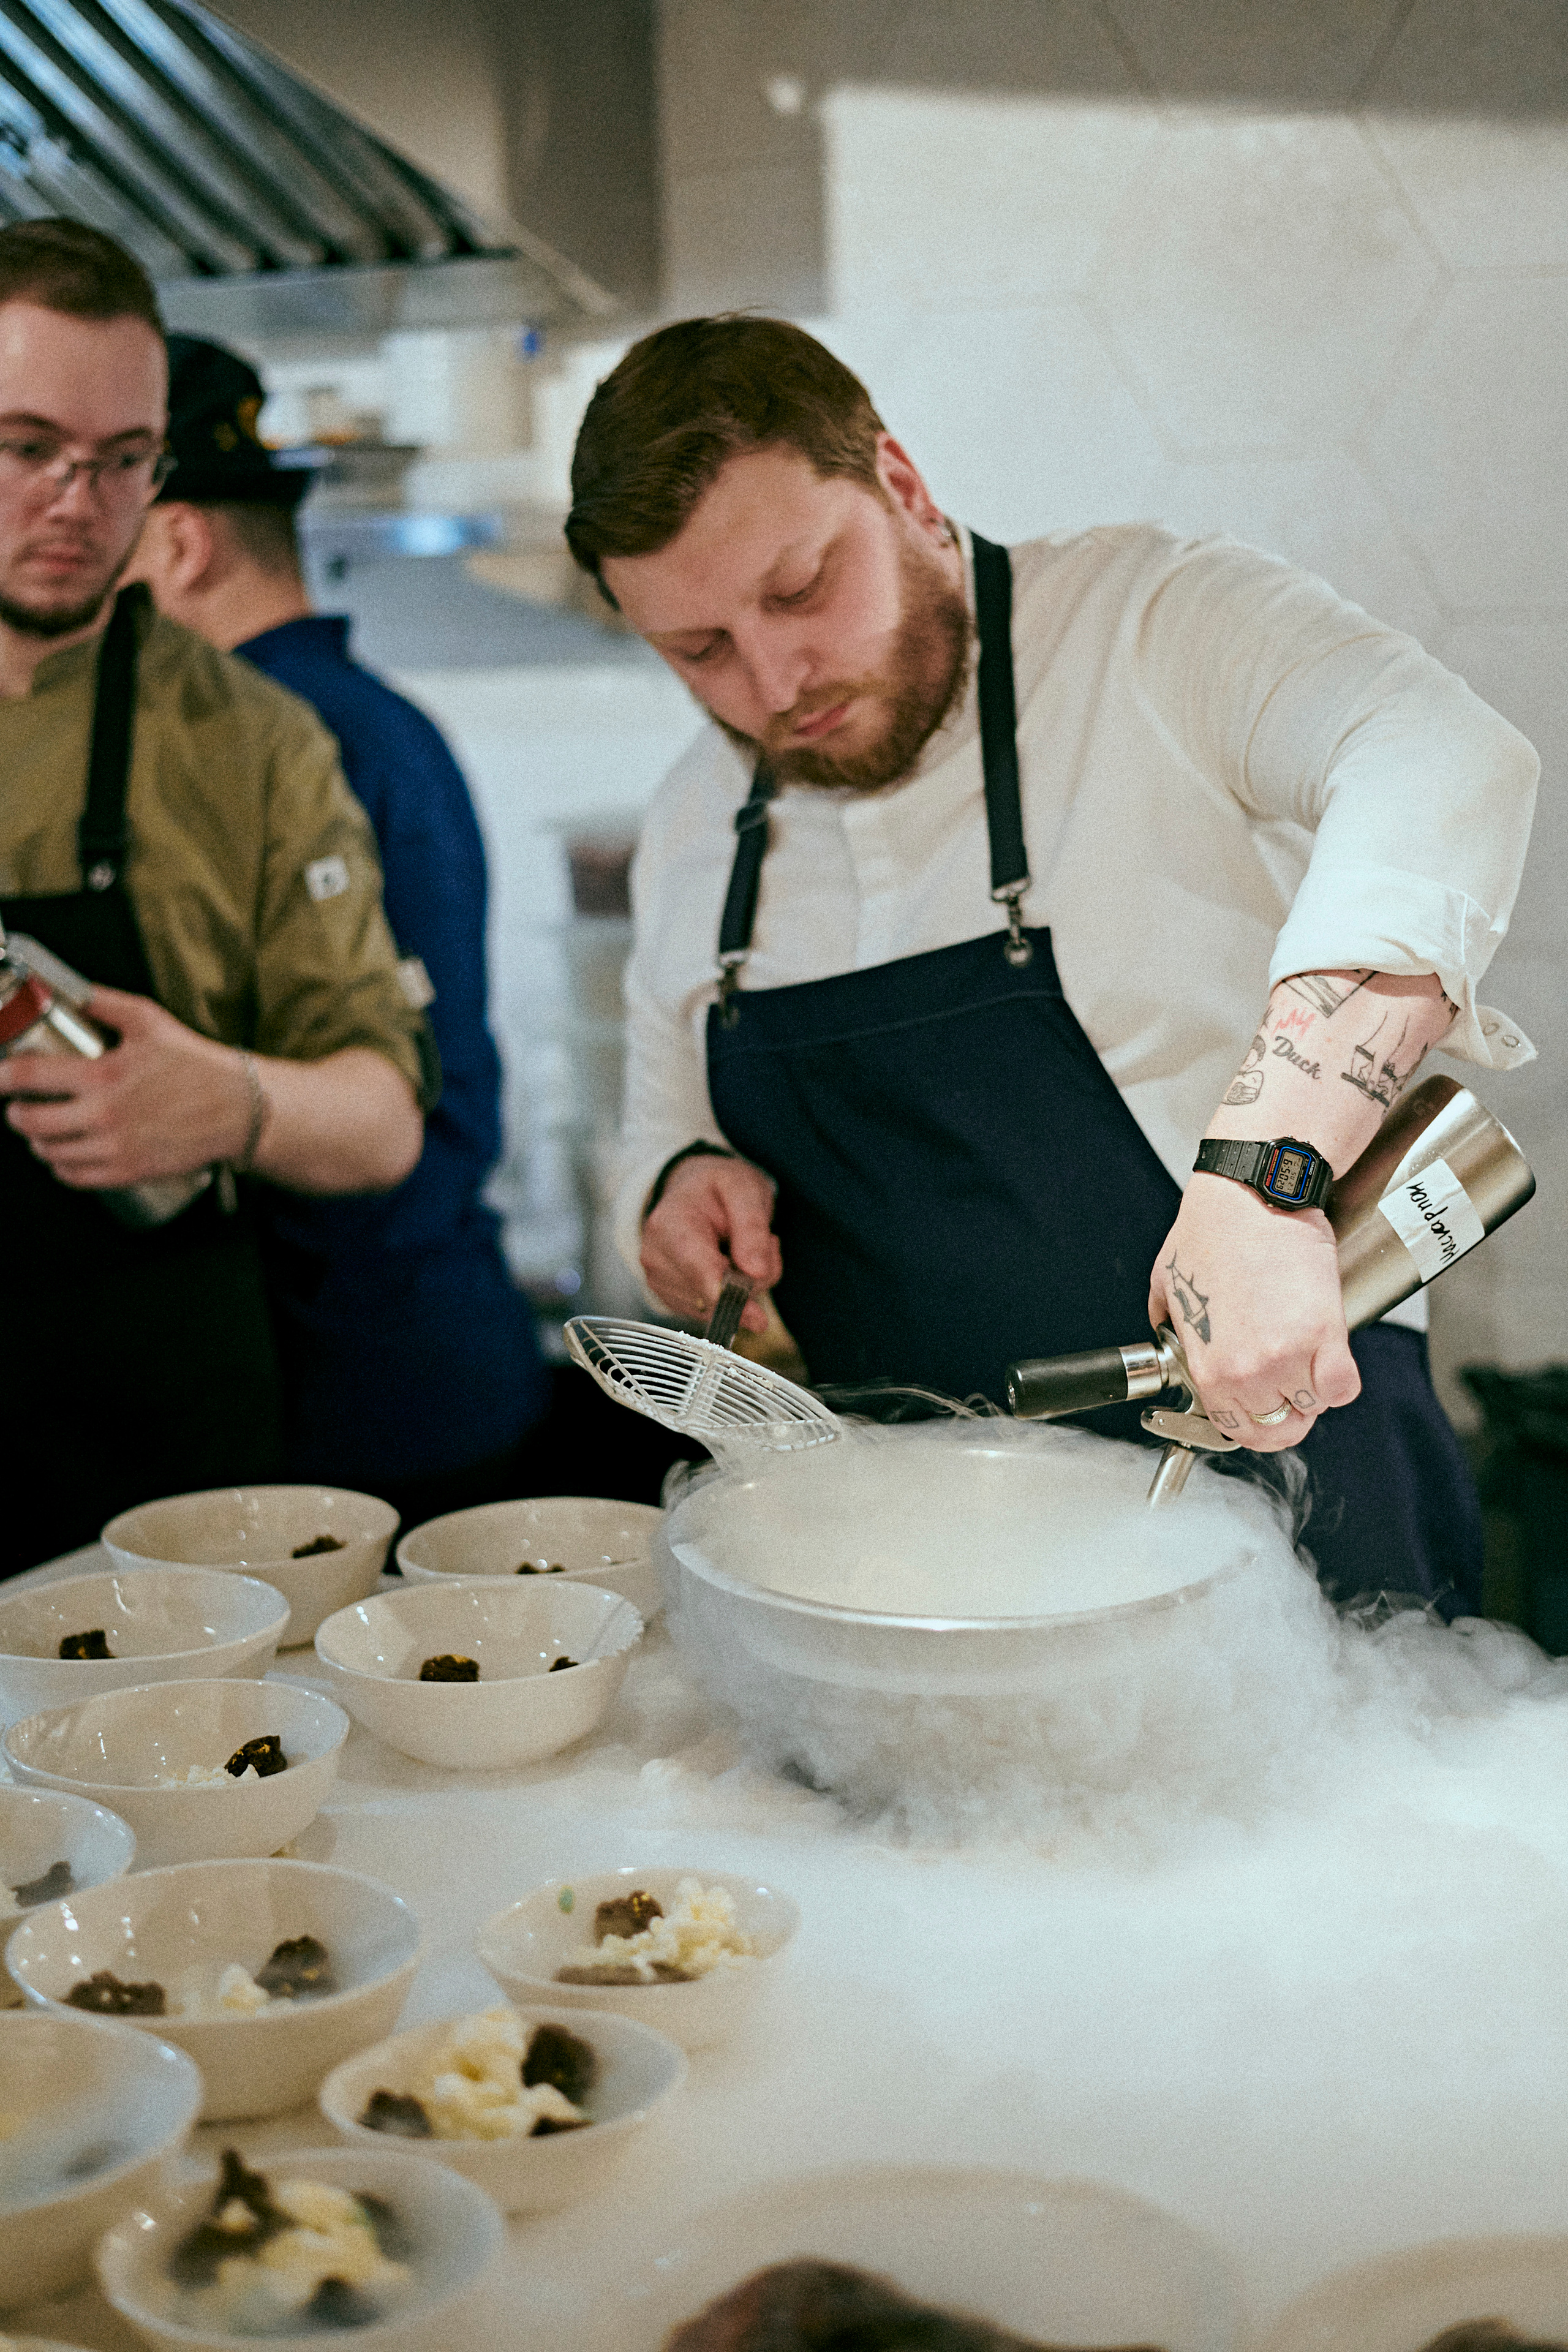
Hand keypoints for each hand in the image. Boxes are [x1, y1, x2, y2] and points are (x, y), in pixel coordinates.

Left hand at [0, 984, 250, 1188]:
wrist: (237, 1108)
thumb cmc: (195, 1064)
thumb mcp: (148, 1020)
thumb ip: (101, 1001)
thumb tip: (63, 988)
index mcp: (103, 1074)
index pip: (29, 1077)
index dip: (0, 1077)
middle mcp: (105, 1116)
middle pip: (30, 1122)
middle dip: (15, 1113)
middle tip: (18, 1105)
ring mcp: (115, 1148)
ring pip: (49, 1153)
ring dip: (37, 1141)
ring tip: (43, 1128)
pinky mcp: (128, 1172)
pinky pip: (75, 1178)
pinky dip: (61, 1167)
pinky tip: (65, 1154)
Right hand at [641, 1153, 782, 1333]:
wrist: (693, 1192)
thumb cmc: (717, 1187)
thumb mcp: (744, 1188)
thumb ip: (752, 1226)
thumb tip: (755, 1272)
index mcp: (669, 1224)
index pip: (697, 1272)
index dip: (729, 1297)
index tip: (760, 1318)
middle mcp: (655, 1258)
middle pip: (712, 1296)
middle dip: (750, 1281)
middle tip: (765, 1241)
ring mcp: (659, 1282)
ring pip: (716, 1309)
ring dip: (744, 1288)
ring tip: (743, 1249)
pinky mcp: (670, 1298)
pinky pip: (712, 1313)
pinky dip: (731, 1298)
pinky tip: (730, 1267)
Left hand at [1147, 1173, 1360, 1450]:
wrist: (1250, 1195)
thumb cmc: (1211, 1230)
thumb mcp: (1167, 1288)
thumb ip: (1171, 1328)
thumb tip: (1175, 1344)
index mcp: (1206, 1368)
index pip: (1236, 1429)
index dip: (1254, 1420)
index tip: (1263, 1408)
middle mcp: (1244, 1373)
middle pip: (1279, 1427)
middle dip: (1287, 1408)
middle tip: (1292, 1380)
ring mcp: (1285, 1357)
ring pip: (1313, 1406)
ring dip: (1313, 1385)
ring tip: (1306, 1348)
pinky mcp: (1324, 1335)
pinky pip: (1342, 1389)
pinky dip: (1340, 1377)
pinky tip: (1329, 1350)